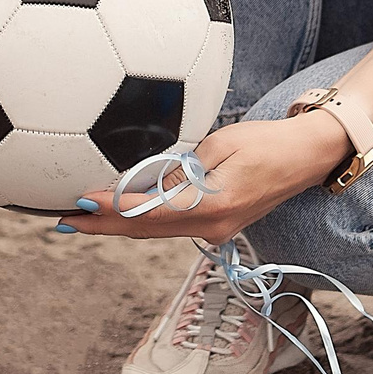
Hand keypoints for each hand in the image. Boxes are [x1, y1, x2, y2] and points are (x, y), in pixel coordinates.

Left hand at [57, 112, 352, 243]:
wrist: (309, 156)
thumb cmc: (268, 141)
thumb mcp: (221, 143)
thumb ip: (181, 166)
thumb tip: (144, 181)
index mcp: (213, 205)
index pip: (150, 211)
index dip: (111, 208)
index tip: (80, 201)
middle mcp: (213, 226)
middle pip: (145, 231)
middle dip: (102, 226)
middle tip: (63, 221)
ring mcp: (217, 230)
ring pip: (154, 233)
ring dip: (116, 226)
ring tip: (79, 221)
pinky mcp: (218, 224)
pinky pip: (170, 227)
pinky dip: (139, 222)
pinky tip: (117, 215)